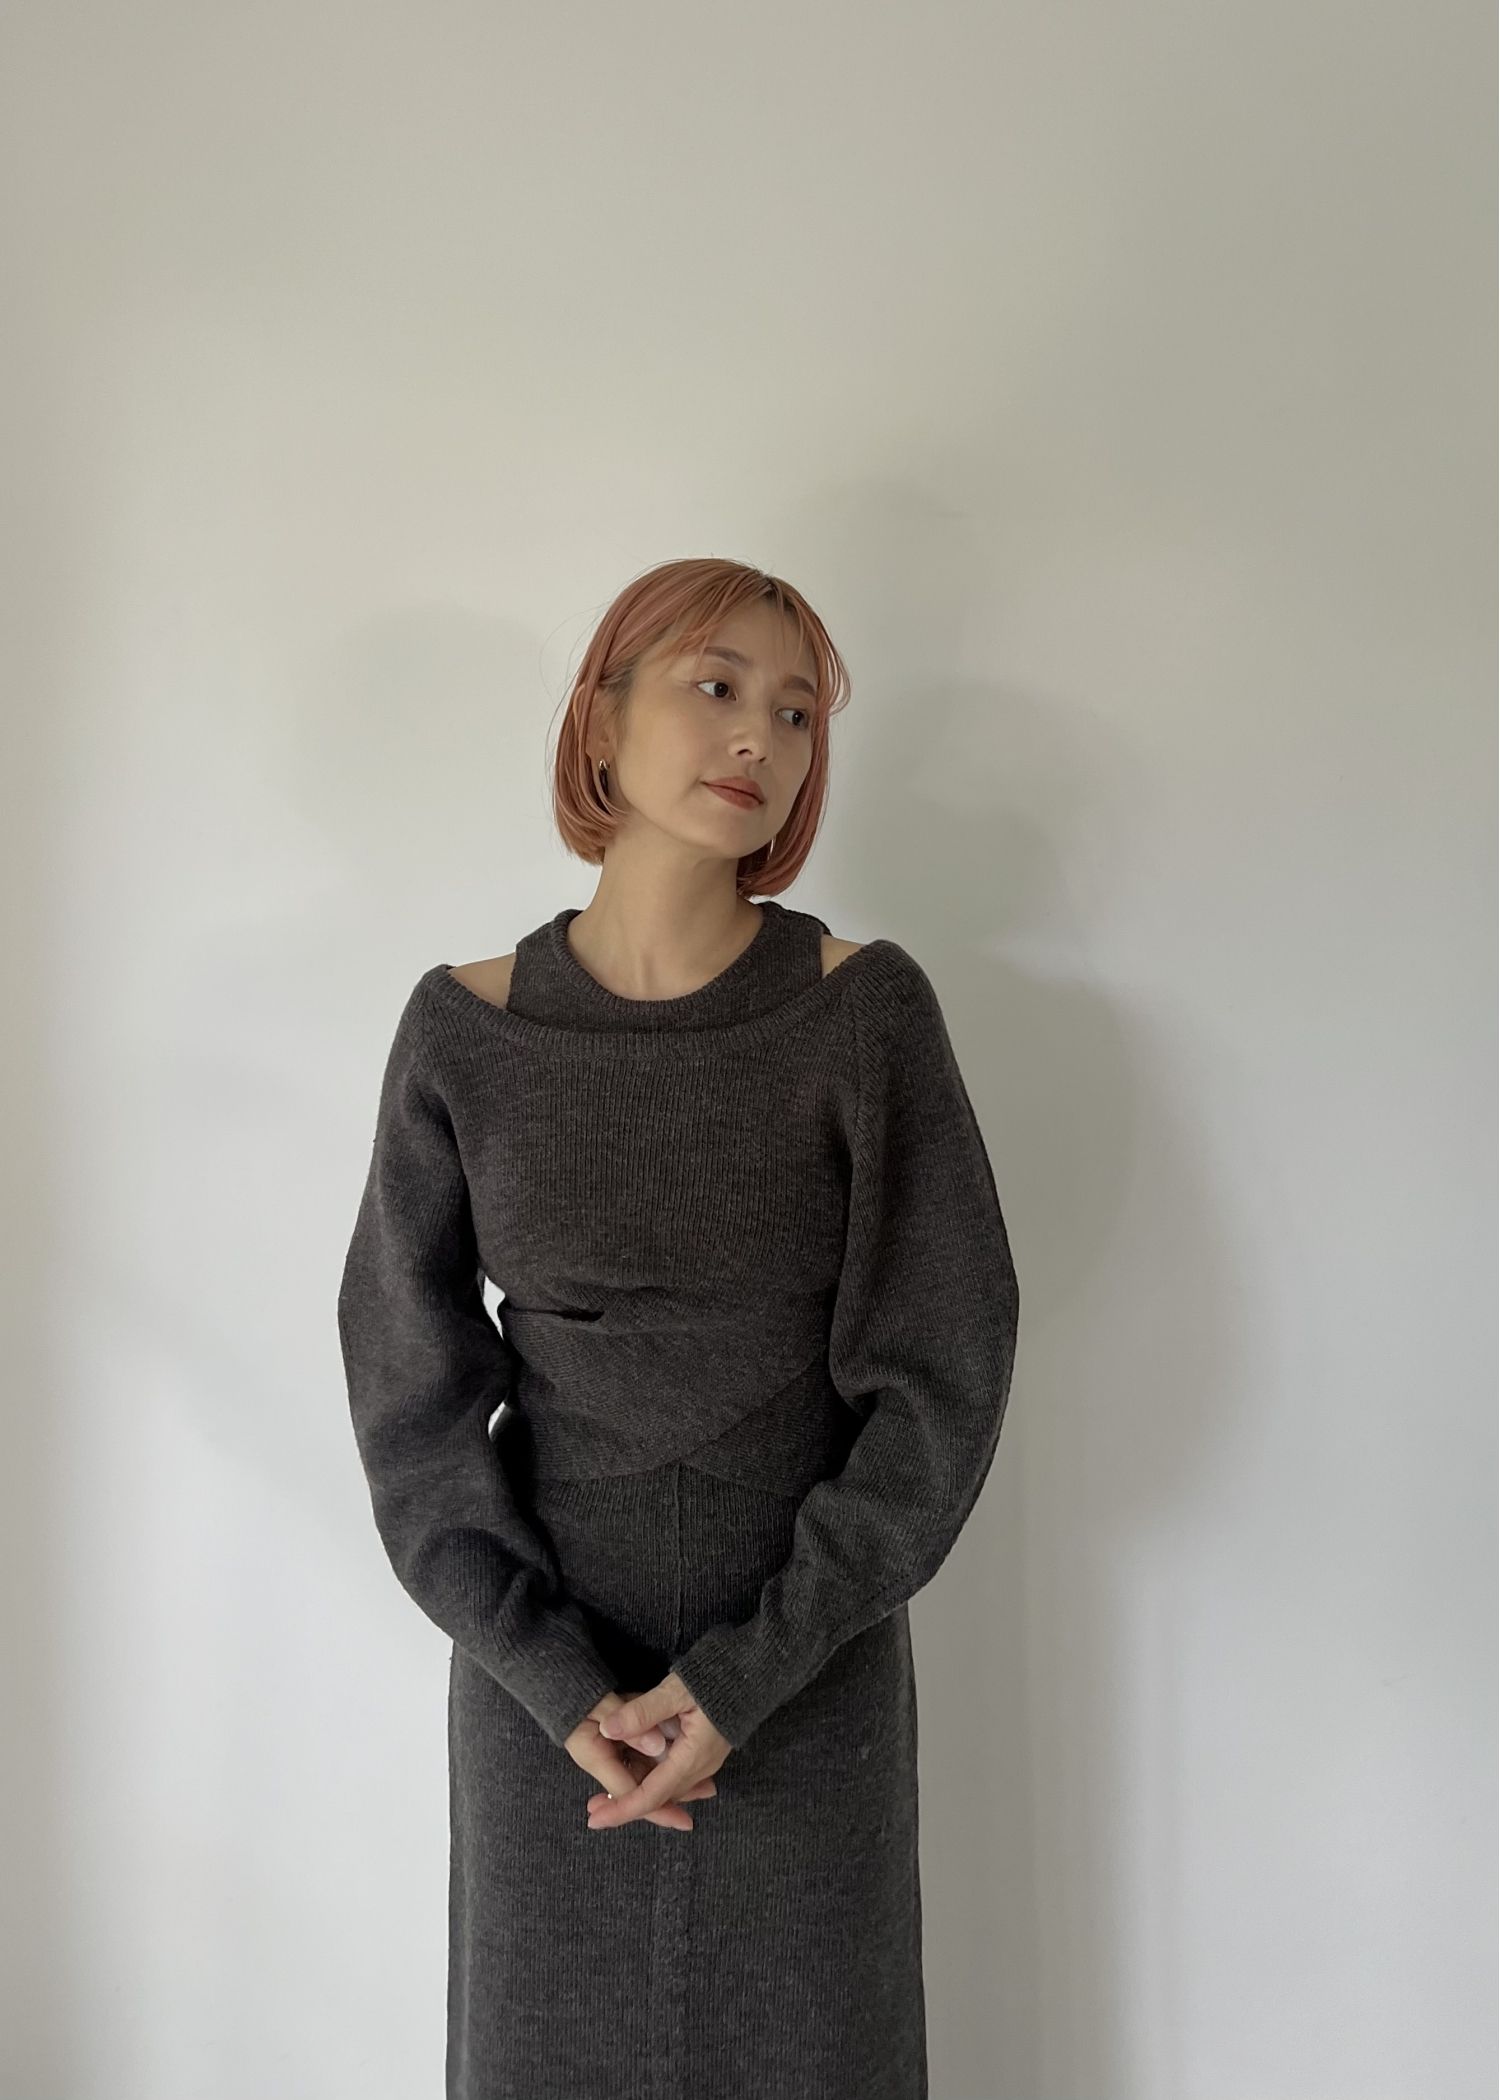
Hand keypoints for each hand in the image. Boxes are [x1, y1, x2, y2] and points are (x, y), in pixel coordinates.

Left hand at [582, 1672, 731, 1832]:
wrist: (753, 1670)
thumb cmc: (715, 1678)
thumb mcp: (675, 1691)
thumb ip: (642, 1712)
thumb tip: (607, 1729)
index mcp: (692, 1758)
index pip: (652, 1795)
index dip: (622, 1808)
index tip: (596, 1819)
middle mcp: (699, 1767)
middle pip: (658, 1797)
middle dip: (625, 1804)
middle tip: (593, 1808)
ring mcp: (703, 1761)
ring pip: (666, 1787)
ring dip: (637, 1792)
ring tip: (607, 1794)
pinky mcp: (702, 1751)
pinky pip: (674, 1774)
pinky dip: (652, 1778)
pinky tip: (635, 1771)